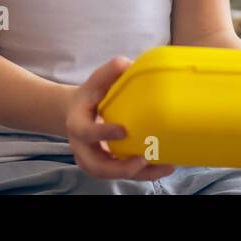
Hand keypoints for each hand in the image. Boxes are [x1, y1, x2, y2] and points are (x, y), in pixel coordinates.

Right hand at [66, 56, 176, 182]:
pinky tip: (164, 166)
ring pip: (112, 175)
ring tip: (164, 167)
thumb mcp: (96, 80)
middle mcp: (82, 147)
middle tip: (142, 160)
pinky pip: (124, 174)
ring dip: (138, 174)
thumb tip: (131, 65)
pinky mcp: (107, 166)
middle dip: (120, 168)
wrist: (78, 112)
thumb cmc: (91, 94)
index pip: (86, 132)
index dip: (103, 133)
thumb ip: (111, 71)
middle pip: (96, 166)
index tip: (124, 130)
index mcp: (76, 124)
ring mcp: (93, 160)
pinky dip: (144, 174)